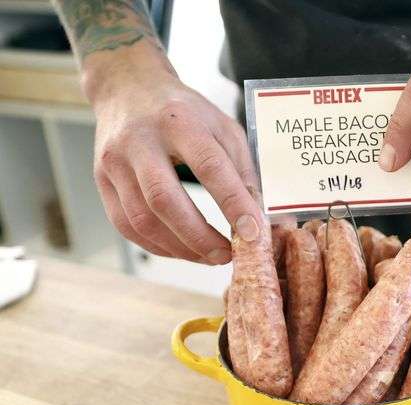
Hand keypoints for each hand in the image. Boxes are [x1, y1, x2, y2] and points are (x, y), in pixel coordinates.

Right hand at [89, 63, 261, 263]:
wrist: (128, 89)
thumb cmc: (184, 112)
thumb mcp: (222, 126)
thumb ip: (242, 168)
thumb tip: (259, 216)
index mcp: (179, 120)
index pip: (209, 166)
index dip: (233, 203)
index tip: (253, 233)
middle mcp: (140, 140)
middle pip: (164, 199)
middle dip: (200, 237)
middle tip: (227, 256)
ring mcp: (114, 161)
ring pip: (143, 219)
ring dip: (180, 248)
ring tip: (210, 257)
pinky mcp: (101, 180)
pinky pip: (127, 226)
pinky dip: (158, 246)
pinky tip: (182, 249)